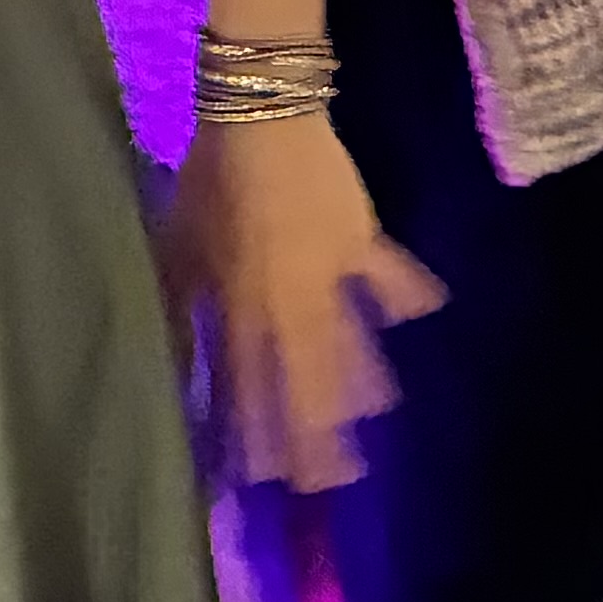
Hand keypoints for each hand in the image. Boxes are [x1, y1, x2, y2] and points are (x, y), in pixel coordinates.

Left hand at [165, 112, 440, 492]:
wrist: (259, 120)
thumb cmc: (208, 186)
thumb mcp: (179, 254)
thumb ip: (185, 315)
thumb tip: (184, 368)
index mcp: (240, 308)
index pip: (247, 388)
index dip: (253, 435)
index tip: (260, 481)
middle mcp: (288, 302)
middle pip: (304, 382)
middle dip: (315, 435)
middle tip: (331, 480)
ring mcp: (331, 274)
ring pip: (349, 342)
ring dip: (362, 383)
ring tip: (377, 414)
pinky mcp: (363, 240)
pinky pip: (388, 275)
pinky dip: (404, 294)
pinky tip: (423, 314)